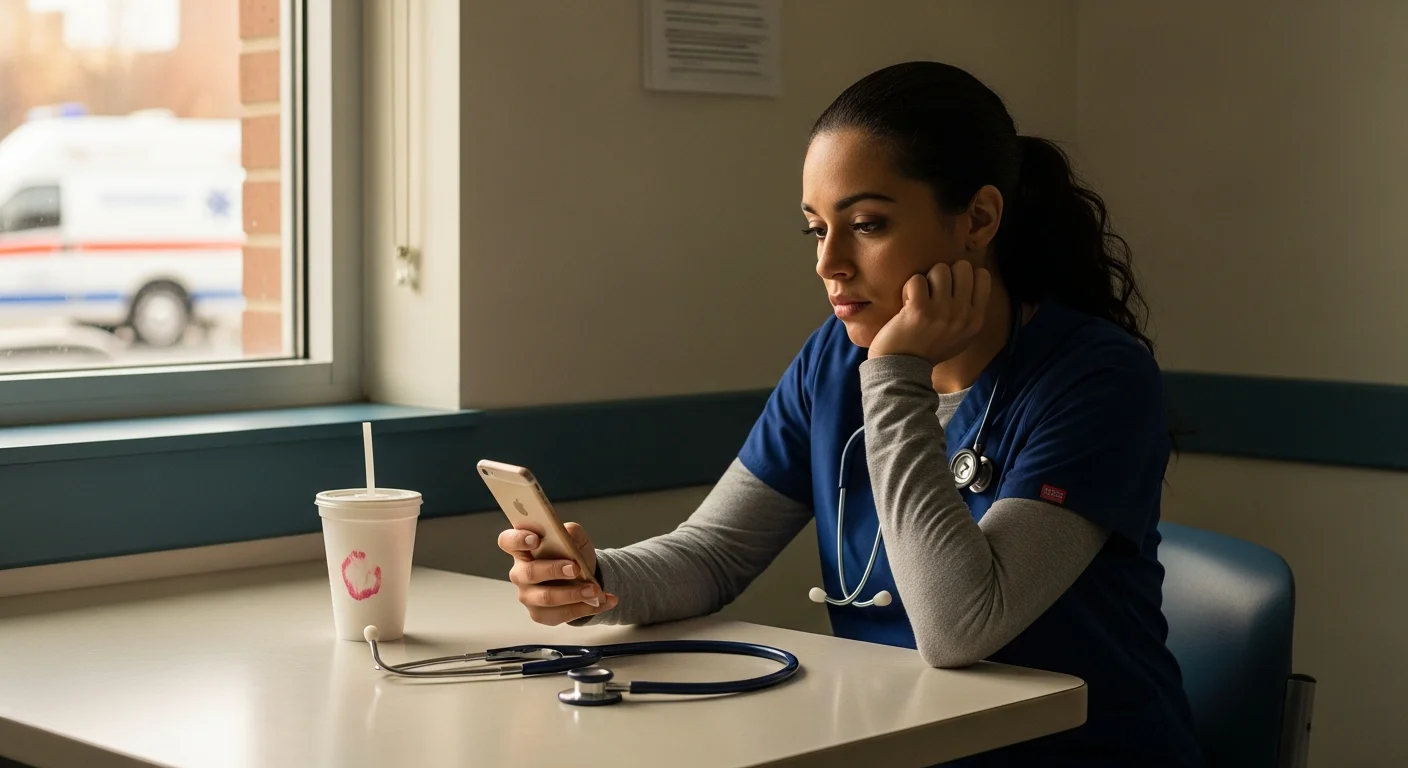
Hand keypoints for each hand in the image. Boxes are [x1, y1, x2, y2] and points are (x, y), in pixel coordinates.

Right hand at [498, 522, 618, 625]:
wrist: (584, 577)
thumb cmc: (571, 555)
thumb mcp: (575, 538)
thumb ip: (571, 532)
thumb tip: (569, 534)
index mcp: (523, 549)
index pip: (508, 541)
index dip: (518, 539)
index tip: (536, 539)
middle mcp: (520, 573)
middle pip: (529, 572)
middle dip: (554, 570)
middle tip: (576, 568)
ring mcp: (528, 596)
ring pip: (547, 597)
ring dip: (574, 594)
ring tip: (595, 590)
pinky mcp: (540, 614)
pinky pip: (561, 614)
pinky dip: (586, 608)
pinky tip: (602, 601)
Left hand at [868, 260, 990, 364]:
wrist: (903, 370)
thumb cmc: (929, 349)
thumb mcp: (961, 336)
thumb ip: (970, 311)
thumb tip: (972, 279)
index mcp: (976, 319)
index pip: (982, 275)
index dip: (963, 275)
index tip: (950, 288)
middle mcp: (963, 315)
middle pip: (962, 266)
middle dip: (945, 273)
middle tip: (932, 291)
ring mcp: (942, 312)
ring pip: (940, 269)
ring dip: (926, 279)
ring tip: (919, 297)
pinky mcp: (920, 311)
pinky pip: (917, 280)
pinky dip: (909, 287)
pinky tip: (907, 302)